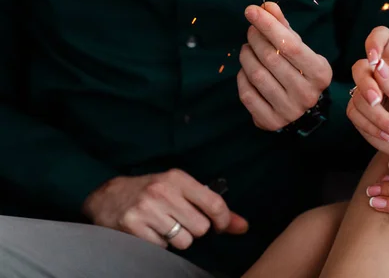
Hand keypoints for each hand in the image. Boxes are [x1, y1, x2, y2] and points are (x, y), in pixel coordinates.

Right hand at [83, 170, 247, 248]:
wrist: (108, 195)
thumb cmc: (152, 192)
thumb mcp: (182, 190)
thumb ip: (213, 207)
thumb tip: (243, 226)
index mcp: (179, 178)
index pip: (214, 204)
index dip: (223, 221)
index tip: (218, 226)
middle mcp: (163, 191)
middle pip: (201, 228)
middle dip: (194, 230)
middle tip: (180, 222)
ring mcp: (147, 209)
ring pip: (183, 241)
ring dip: (177, 239)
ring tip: (164, 226)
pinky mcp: (132, 227)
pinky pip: (162, 248)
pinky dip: (159, 244)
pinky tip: (150, 231)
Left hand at [238, 2, 332, 130]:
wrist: (302, 111)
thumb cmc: (300, 71)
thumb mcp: (300, 48)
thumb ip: (284, 27)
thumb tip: (266, 6)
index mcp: (319, 73)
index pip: (290, 45)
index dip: (268, 25)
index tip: (251, 10)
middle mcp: (307, 93)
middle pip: (271, 58)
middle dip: (256, 39)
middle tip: (251, 31)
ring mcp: (289, 110)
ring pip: (257, 75)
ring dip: (246, 56)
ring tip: (247, 49)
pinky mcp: (271, 121)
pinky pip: (247, 94)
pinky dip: (242, 77)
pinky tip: (245, 71)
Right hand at [347, 26, 388, 159]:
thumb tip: (378, 65)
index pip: (383, 37)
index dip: (374, 41)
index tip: (373, 58)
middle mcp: (379, 74)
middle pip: (360, 67)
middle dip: (367, 87)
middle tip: (377, 101)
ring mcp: (367, 92)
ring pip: (358, 97)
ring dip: (377, 117)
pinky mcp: (359, 110)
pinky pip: (354, 114)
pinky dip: (371, 127)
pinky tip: (387, 134)